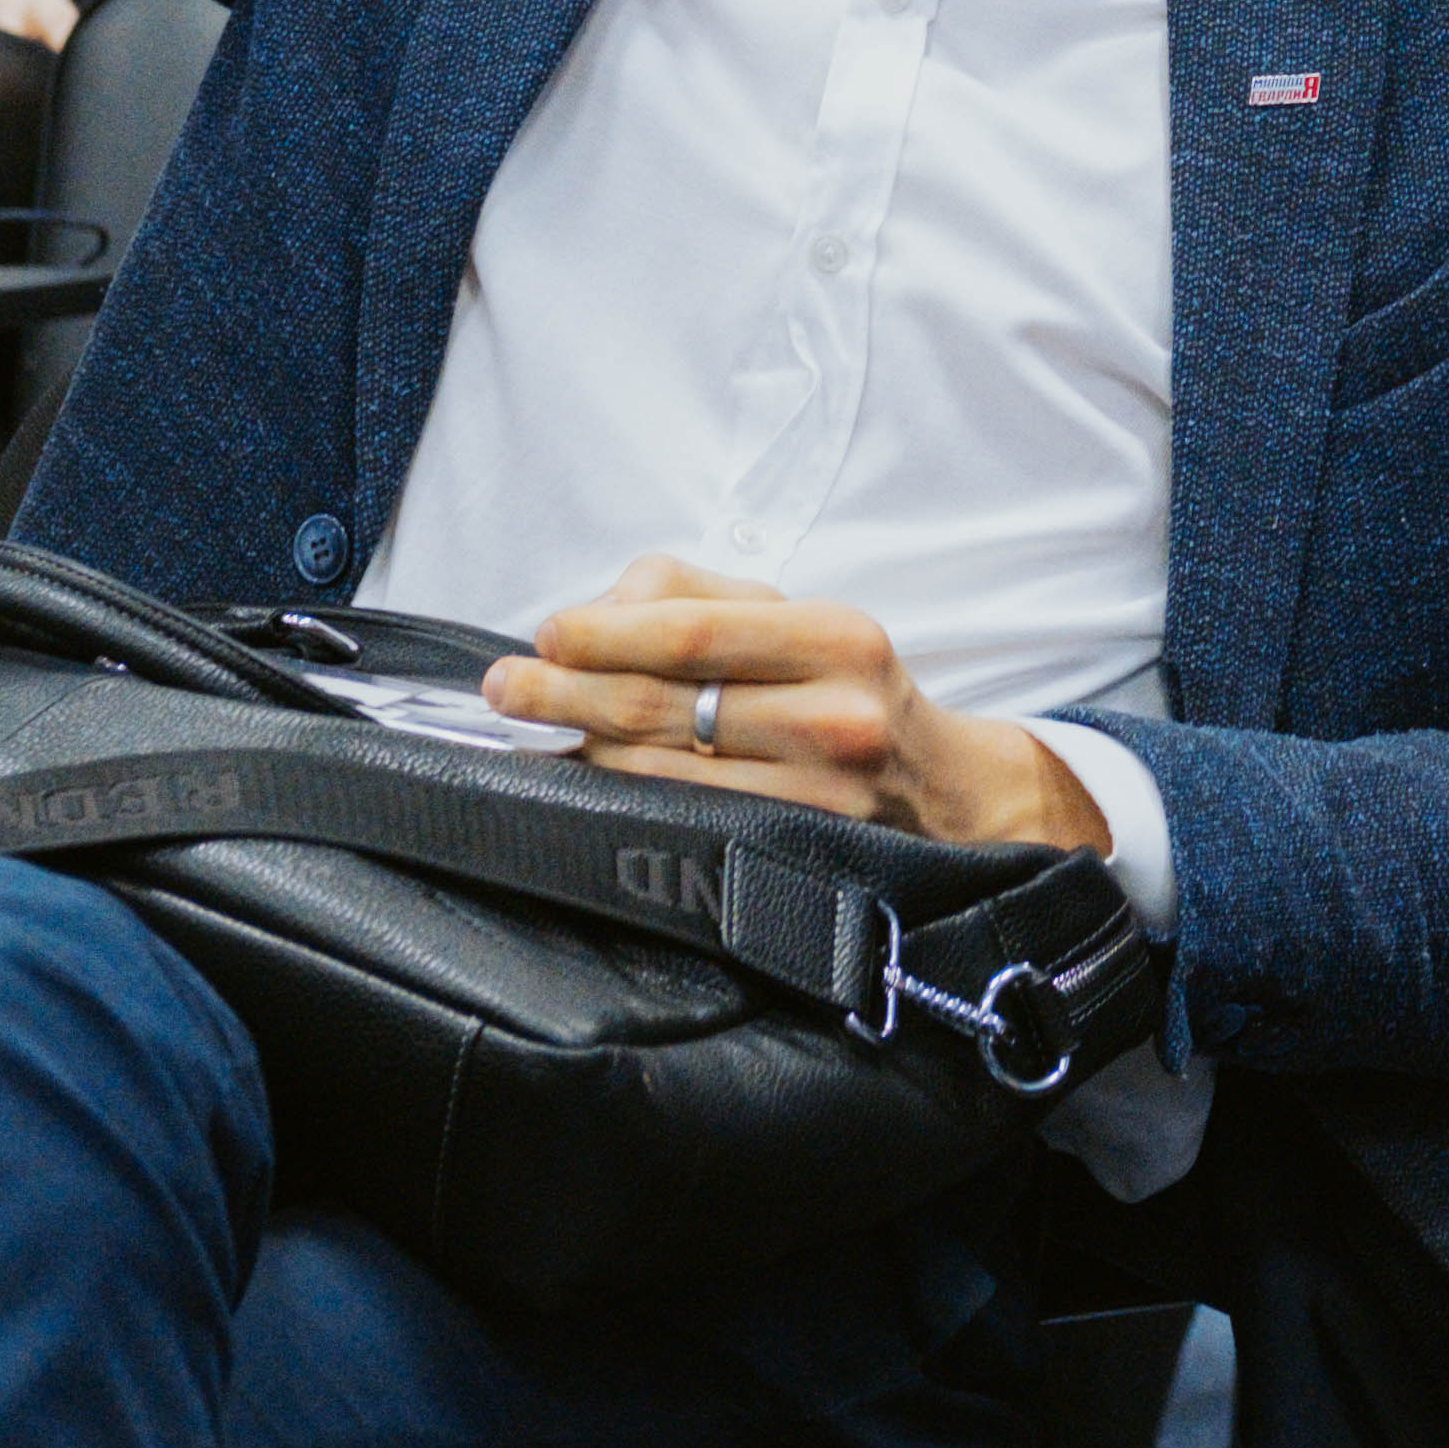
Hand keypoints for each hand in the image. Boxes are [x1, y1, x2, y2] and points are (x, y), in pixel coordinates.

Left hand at [482, 557, 1106, 853]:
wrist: (944, 793)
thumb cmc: (848, 690)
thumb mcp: (796, 617)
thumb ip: (695, 592)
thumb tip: (599, 611)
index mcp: (836, 639)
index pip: (693, 632)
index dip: (604, 634)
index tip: (544, 634)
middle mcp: (834, 718)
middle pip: (664, 705)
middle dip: (566, 693)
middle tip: (503, 687)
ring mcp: (817, 798)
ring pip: (661, 774)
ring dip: (580, 750)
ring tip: (529, 729)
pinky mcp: (798, 855)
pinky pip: (684, 824)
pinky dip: (620, 799)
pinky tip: (583, 780)